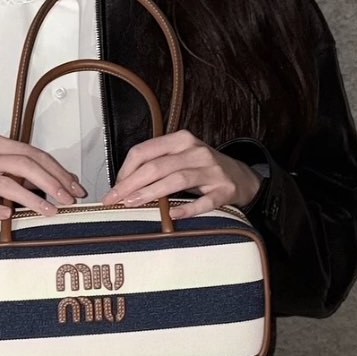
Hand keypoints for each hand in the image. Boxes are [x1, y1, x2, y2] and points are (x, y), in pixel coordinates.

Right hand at [0, 134, 86, 218]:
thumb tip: (71, 182)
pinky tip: (9, 215)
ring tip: (50, 210)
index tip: (75, 188)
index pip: (33, 154)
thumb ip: (38, 175)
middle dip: (50, 182)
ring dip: (32, 198)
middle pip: (22, 164)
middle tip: (67, 199)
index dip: (57, 171)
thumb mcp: (12, 173)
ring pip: (5, 184)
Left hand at [102, 131, 261, 218]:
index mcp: (181, 140)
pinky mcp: (224, 190)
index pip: (145, 151)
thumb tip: (123, 184)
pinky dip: (188, 208)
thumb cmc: (203, 168)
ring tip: (133, 203)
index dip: (126, 170)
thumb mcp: (181, 157)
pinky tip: (173, 215)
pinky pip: (204, 201)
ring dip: (151, 193)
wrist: (242, 177)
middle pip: (156, 166)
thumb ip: (157, 164)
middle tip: (114, 199)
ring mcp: (212, 171)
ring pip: (176, 180)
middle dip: (131, 183)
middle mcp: (195, 151)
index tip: (114, 187)